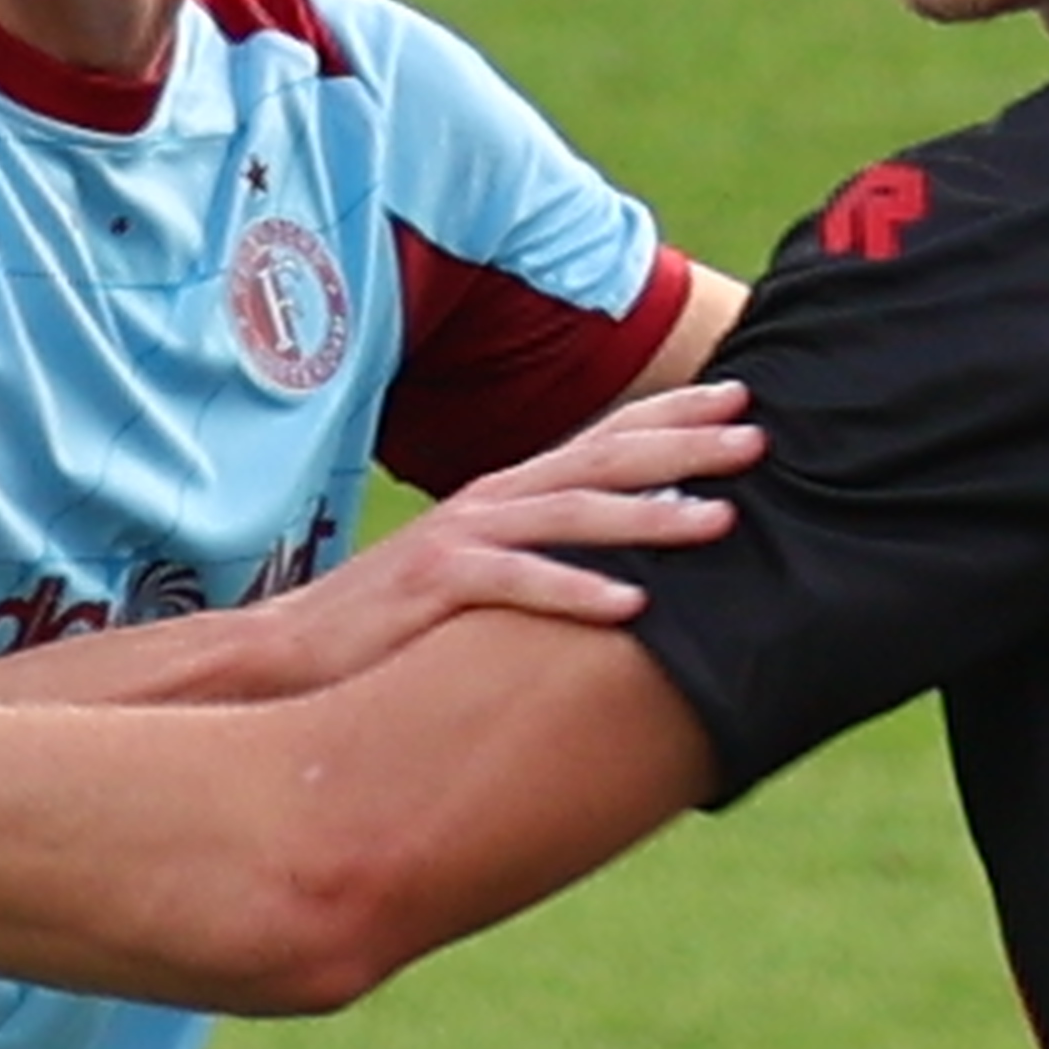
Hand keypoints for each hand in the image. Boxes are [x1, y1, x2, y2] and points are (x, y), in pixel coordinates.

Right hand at [241, 382, 758, 695]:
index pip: (602, 438)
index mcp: (508, 493)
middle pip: (602, 461)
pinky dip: (577, 591)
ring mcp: (462, 538)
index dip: (671, 414)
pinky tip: (633, 604)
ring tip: (721, 521)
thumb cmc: (395, 622)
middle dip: (684, 446)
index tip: (743, 398)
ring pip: (573, 515)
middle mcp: (491, 501)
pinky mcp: (434, 586)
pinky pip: (517, 584)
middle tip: (758, 439)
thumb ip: (542, 558)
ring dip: (652, 515)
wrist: (290, 650)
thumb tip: (631, 569)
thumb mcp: (480, 574)